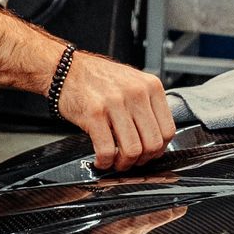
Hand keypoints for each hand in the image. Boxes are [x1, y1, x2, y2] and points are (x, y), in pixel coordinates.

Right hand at [57, 51, 176, 169]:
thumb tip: (156, 138)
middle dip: (142, 160)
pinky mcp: (94, 114)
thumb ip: (147, 105)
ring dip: (123, 164)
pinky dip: (105, 162)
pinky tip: (101, 160)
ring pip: (132, 150)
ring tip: (115, 162)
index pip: (168, 130)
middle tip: (131, 161)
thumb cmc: (97, 78)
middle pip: (153, 143)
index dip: (159, 150)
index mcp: (150, 86)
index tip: (148, 154)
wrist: (66, 69)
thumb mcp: (132, 82)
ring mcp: (115, 103)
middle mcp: (136, 93)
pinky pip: (107, 150)